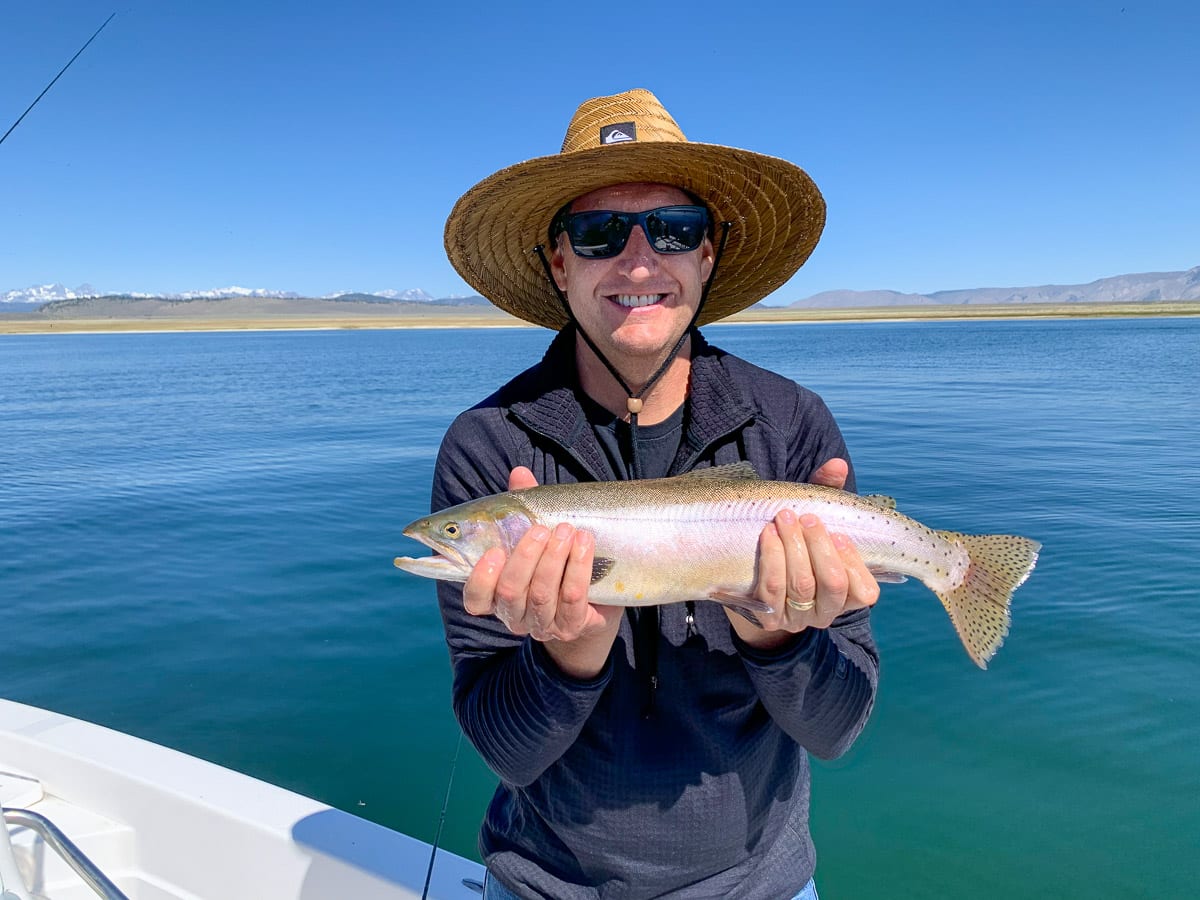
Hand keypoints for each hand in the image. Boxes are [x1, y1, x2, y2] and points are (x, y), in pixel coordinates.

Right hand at [462, 467, 622, 677]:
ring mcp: (543, 624)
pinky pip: (572, 599)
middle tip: (540, 530)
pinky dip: (577, 568)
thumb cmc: (556, 559)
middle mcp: (515, 615)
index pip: (475, 599)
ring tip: (567, 531)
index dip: (479, 579)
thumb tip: (519, 473)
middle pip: (509, 592)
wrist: (596, 597)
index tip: (493, 552)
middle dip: (525, 558)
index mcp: (497, 595)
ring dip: (553, 559)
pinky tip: (584, 544)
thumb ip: (525, 505)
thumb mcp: (539, 531)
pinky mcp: (572, 626)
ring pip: (540, 595)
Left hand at [730, 457, 879, 648]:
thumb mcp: (814, 518)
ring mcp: (797, 618)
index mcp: (847, 594)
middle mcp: (826, 612)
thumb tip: (837, 464)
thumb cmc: (795, 541)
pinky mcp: (768, 618)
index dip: (854, 563)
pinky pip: (771, 591)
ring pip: (802, 587)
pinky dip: (771, 559)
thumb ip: (828, 492)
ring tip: (783, 519)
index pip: (865, 592)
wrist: (751, 574)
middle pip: (832, 586)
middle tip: (806, 518)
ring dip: (793, 548)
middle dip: (820, 548)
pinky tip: (767, 535)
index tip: (839, 534)